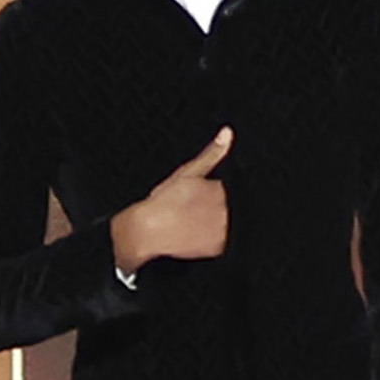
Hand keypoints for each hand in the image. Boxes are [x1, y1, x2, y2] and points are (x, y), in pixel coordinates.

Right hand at [113, 128, 231, 273]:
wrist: (147, 231)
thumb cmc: (165, 201)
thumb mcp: (189, 172)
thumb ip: (212, 153)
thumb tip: (228, 133)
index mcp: (221, 189)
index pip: (231, 188)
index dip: (215, 192)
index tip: (200, 196)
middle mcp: (226, 210)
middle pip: (231, 206)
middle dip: (218, 207)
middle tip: (194, 210)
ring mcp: (224, 230)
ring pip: (229, 223)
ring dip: (217, 221)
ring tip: (194, 221)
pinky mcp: (219, 246)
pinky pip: (224, 241)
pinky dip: (214, 237)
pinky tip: (197, 233)